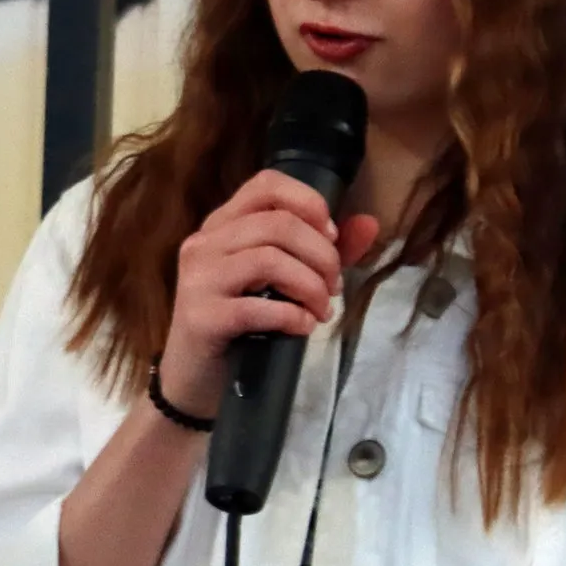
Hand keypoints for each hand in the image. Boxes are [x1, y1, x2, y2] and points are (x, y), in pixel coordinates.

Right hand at [154, 172, 380, 421]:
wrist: (195, 381)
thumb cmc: (240, 326)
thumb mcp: (280, 282)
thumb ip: (322, 250)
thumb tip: (370, 223)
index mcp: (222, 225)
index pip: (266, 184)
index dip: (309, 203)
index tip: (332, 238)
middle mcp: (204, 243)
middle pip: (277, 223)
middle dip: (321, 255)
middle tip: (334, 287)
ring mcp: (198, 279)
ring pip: (268, 259)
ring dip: (310, 286)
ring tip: (322, 310)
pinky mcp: (201, 317)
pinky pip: (258, 307)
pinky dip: (292, 317)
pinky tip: (302, 327)